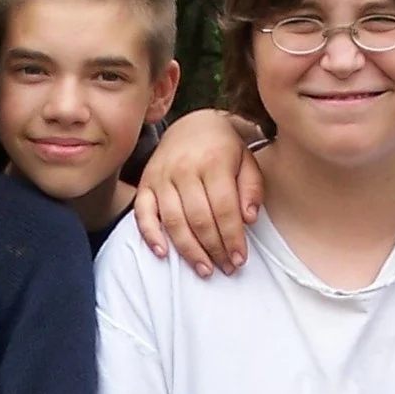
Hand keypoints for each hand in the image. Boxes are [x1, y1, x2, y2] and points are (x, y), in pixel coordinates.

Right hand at [134, 111, 264, 277]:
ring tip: (204, 269)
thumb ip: (252, 189)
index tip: (240, 259)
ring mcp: (161, 177)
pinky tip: (163, 254)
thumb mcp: (247, 160)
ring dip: (189, 250)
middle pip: (199, 219)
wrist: (192, 124)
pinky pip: (142, 213)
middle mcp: (184, 169)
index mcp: (213, 161)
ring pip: (173, 221)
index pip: (224, 208)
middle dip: (214, 249)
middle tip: (226, 268)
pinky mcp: (145, 183)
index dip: (232, 238)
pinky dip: (150, 235)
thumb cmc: (224, 148)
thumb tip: (248, 219)